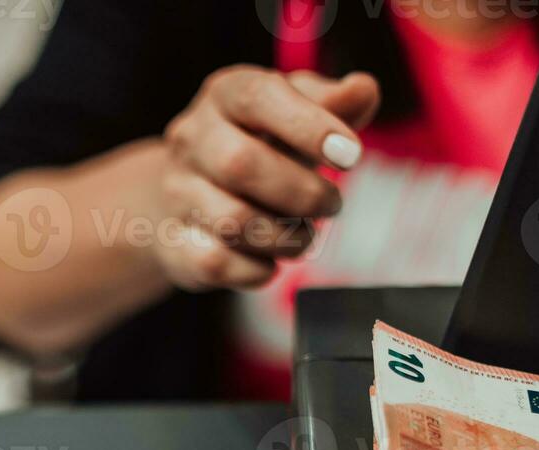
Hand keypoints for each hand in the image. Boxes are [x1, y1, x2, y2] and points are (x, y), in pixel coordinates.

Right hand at [152, 67, 379, 291]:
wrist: (187, 190)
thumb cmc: (257, 145)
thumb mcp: (295, 116)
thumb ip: (334, 103)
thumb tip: (364, 91)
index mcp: (225, 95)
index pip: (258, 97)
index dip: (309, 126)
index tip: (351, 155)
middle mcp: (192, 138)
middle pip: (241, 165)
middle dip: (302, 193)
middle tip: (331, 204)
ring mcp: (177, 191)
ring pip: (232, 221)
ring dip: (286, 238)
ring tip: (304, 235)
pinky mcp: (174, 242)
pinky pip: (216, 263)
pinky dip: (257, 270)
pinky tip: (271, 261)